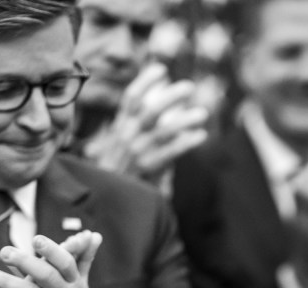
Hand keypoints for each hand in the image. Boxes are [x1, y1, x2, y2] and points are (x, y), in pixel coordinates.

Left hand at [0, 231, 102, 287]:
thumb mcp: (82, 284)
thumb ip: (84, 258)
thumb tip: (94, 234)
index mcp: (74, 283)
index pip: (66, 263)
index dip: (52, 250)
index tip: (36, 239)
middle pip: (47, 276)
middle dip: (26, 262)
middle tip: (5, 252)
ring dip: (9, 284)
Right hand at [82, 62, 209, 190]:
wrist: (105, 199)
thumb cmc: (116, 169)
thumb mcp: (118, 143)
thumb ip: (133, 124)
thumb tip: (156, 102)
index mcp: (120, 126)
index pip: (131, 98)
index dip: (145, 81)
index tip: (161, 69)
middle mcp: (126, 136)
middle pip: (148, 110)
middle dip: (169, 96)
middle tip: (189, 87)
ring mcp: (136, 152)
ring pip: (161, 131)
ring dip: (183, 120)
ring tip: (202, 114)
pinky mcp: (146, 169)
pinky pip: (169, 153)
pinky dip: (185, 143)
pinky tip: (200, 136)